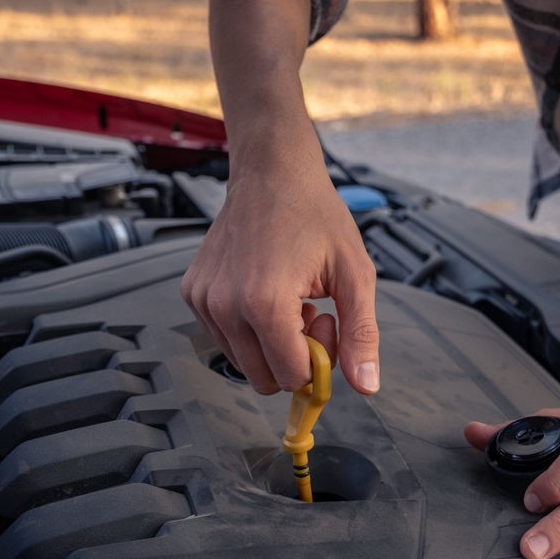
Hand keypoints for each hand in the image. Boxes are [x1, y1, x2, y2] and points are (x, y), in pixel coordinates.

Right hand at [180, 158, 379, 395]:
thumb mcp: (354, 274)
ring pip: (242, 362)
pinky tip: (266, 290)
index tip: (327, 319)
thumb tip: (366, 386)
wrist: (273, 172)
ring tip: (289, 298)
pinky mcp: (192, 293)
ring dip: (272, 343)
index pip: (291, 376)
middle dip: (294, 356)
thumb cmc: (315, 214)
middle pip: (264, 379)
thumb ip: (361, 334)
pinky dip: (248, 328)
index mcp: (264, 303)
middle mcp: (224, 305)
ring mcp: (203, 300)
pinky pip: (224, 338)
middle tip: (311, 311)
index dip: (317, 359)